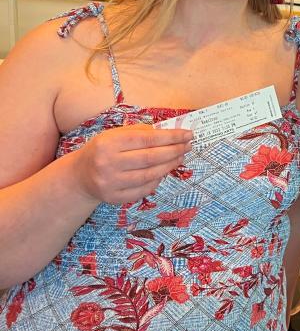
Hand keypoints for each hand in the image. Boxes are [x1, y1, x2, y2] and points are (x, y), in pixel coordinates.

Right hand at [71, 124, 192, 204]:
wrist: (80, 175)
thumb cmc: (104, 150)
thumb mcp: (115, 135)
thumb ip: (140, 132)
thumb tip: (170, 133)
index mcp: (108, 143)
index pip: (147, 139)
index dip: (171, 137)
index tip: (188, 134)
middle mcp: (108, 163)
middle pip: (151, 158)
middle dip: (174, 150)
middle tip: (188, 145)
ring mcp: (111, 183)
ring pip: (150, 175)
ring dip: (170, 165)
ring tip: (181, 157)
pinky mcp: (114, 198)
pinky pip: (144, 189)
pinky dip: (158, 180)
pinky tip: (165, 171)